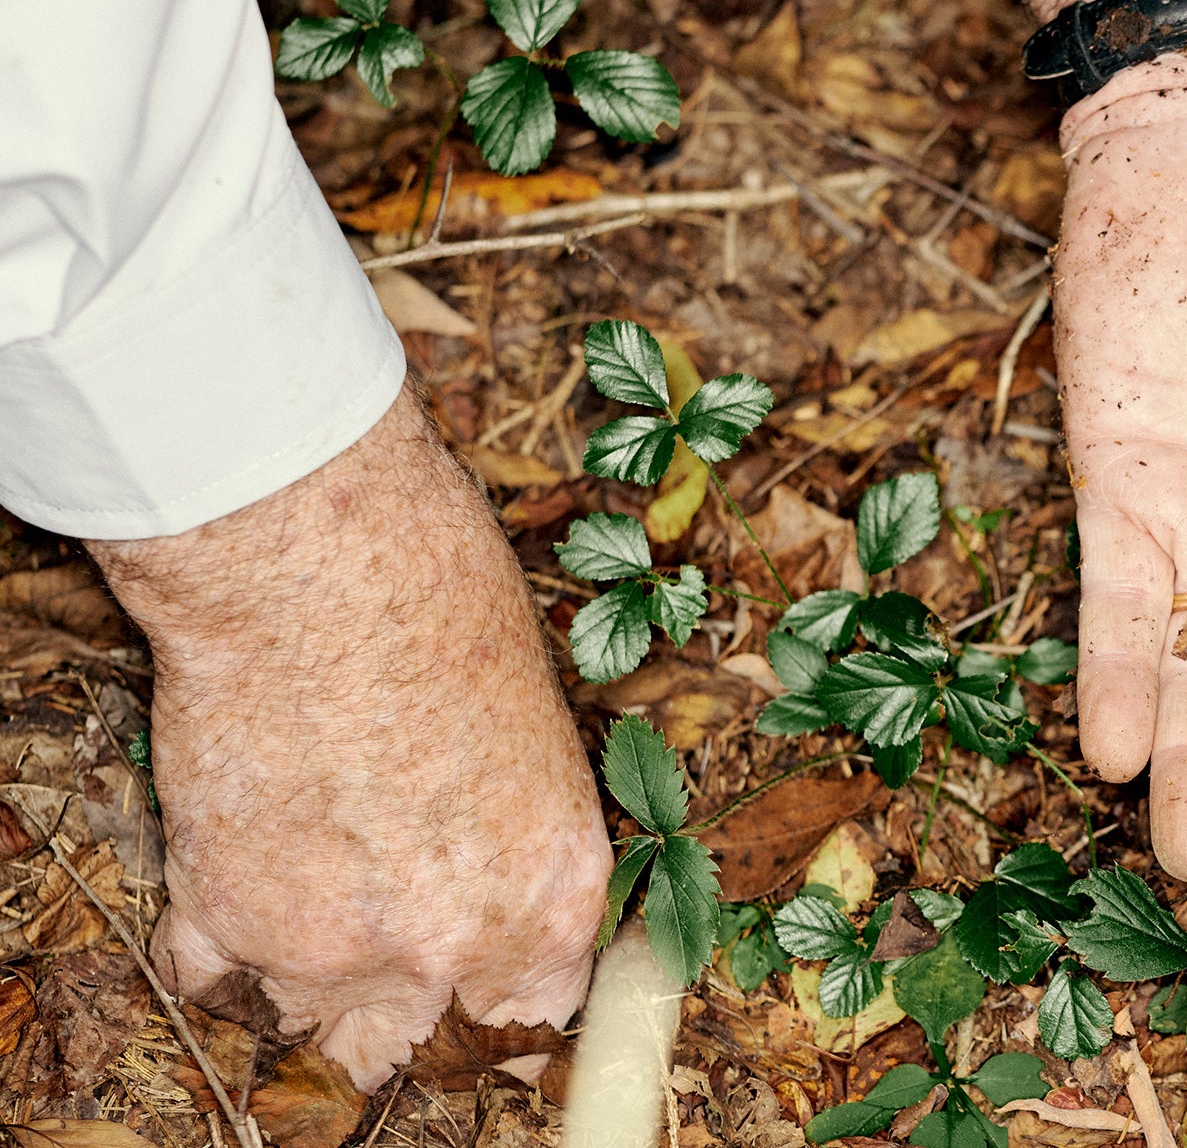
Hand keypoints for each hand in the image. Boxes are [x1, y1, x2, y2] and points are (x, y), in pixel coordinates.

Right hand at [86, 395, 610, 1088]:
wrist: (319, 567)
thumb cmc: (446, 606)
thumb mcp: (537, 731)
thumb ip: (513, 831)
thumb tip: (485, 866)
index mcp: (554, 893)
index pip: (536, 1005)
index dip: (496, 983)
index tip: (470, 966)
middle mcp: (454, 943)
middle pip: (417, 1040)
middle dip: (398, 999)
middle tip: (375, 926)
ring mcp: (334, 943)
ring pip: (311, 1021)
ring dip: (306, 971)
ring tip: (306, 883)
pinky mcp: (224, 914)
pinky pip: (210, 975)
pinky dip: (216, 940)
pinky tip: (239, 868)